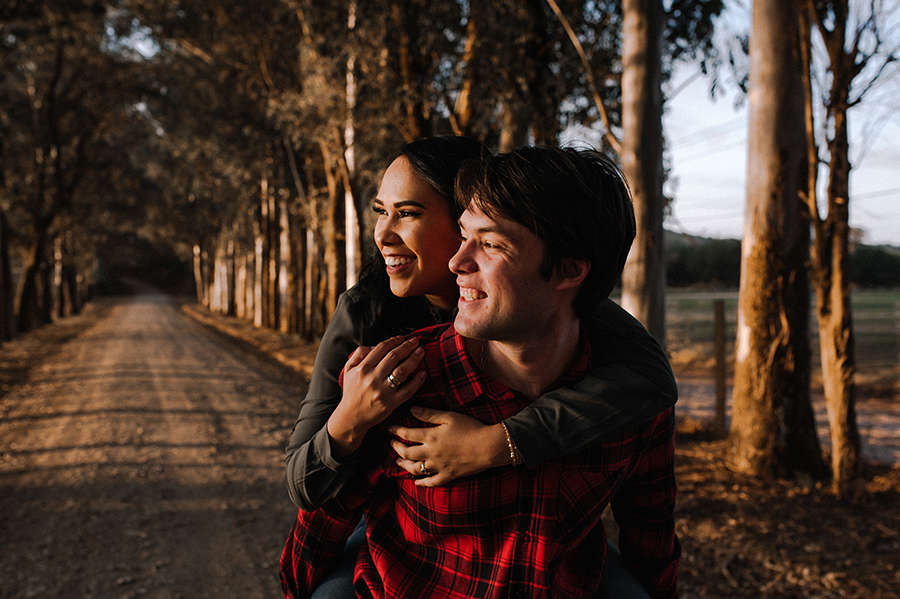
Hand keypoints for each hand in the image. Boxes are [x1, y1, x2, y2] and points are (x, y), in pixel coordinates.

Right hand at [327, 336, 425, 458]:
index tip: (402, 338)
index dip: (394, 340)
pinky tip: (422, 373)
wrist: (351, 417)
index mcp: (363, 369)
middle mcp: (373, 379)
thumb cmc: (352, 392)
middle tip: (416, 341)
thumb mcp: (348, 370)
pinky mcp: (391, 403)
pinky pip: (408, 390)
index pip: (381, 348)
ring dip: (414, 359)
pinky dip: (417, 381)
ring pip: (402, 371)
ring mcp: (383, 391)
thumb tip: (374, 346)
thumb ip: (358, 354)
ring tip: (421, 352)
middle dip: (407, 346)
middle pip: (394, 357)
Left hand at [389, 407, 508, 486]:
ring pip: (415, 469)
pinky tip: (416, 482)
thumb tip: (411, 409)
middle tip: (391, 444)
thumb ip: (429, 414)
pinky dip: (422, 482)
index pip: (407, 434)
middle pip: (407, 453)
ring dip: (404, 465)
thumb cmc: (471, 428)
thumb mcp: (450, 417)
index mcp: (431, 436)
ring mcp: (439, 466)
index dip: (396, 431)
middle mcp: (431, 453)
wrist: (488, 446)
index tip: (389, 429)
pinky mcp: (448, 475)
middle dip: (396, 448)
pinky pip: (431, 482)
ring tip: (398, 461)